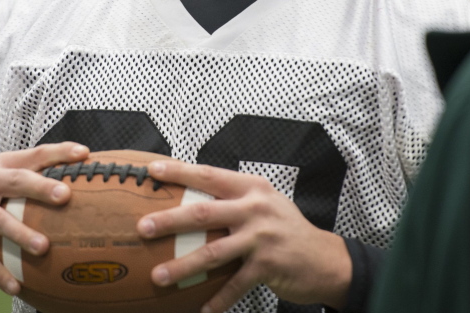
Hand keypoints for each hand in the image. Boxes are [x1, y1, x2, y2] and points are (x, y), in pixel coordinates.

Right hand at [0, 142, 88, 295]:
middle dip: (41, 187)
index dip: (60, 152)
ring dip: (21, 234)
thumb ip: (35, 180)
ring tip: (44, 248)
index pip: (36, 154)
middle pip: (16, 180)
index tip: (84, 154)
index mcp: (5, 164)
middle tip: (65, 196)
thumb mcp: (6, 182)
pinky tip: (15, 285)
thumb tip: (82, 188)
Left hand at [136, 160, 350, 312]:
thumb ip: (235, 199)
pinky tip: (202, 310)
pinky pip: (235, 285)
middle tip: (143, 227)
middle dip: (170, 220)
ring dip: (183, 266)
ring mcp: (261, 237)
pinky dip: (217, 300)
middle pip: (204, 212)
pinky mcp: (267, 266)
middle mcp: (255, 209)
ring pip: (213, 252)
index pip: (210, 175)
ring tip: (159, 276)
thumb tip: (192, 198)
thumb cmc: (287, 229)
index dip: (180, 171)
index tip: (152, 170)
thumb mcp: (265, 203)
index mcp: (251, 188)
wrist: (326, 258)